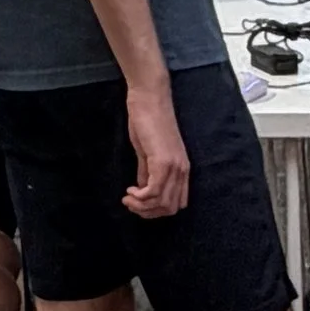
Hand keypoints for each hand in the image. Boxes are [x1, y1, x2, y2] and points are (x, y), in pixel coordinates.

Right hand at [123, 82, 189, 219]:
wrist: (149, 98)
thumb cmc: (147, 120)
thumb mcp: (148, 151)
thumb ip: (147, 171)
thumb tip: (143, 188)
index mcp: (182, 169)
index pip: (177, 203)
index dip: (157, 210)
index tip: (139, 202)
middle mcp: (182, 170)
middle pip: (169, 208)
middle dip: (147, 212)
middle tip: (130, 203)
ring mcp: (174, 167)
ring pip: (161, 203)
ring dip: (141, 206)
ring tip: (127, 198)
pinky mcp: (162, 162)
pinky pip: (153, 192)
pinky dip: (139, 197)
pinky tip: (129, 190)